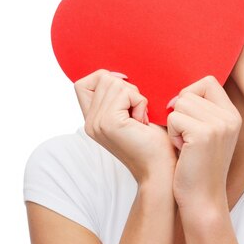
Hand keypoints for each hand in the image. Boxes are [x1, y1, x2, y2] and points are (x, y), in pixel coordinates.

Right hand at [75, 69, 176, 183]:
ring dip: (135, 97)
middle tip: (138, 114)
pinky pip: (125, 93)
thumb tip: (118, 74)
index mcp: (92, 120)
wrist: (160, 169)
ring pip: (114, 83)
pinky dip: (140, 103)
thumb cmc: (154, 142)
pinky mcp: (109, 123)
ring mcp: (97, 123)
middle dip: (128, 90)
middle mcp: (90, 122)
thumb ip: (119, 98)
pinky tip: (143, 121)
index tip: (127, 92)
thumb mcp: (131, 114)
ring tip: (140, 119)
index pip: (83, 84)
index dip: (105, 78)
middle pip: (103, 78)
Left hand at [166, 76, 241, 209]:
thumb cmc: (197, 167)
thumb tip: (179, 93)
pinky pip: (174, 118)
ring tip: (185, 145)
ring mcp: (218, 125)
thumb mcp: (208, 134)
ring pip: (180, 103)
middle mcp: (230, 117)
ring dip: (174, 124)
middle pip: (190, 92)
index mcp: (232, 115)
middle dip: (179, 113)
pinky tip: (182, 151)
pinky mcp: (203, 134)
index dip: (190, 94)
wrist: (202, 200)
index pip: (207, 82)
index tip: (186, 117)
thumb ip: (202, 111)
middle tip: (187, 138)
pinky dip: (172, 134)